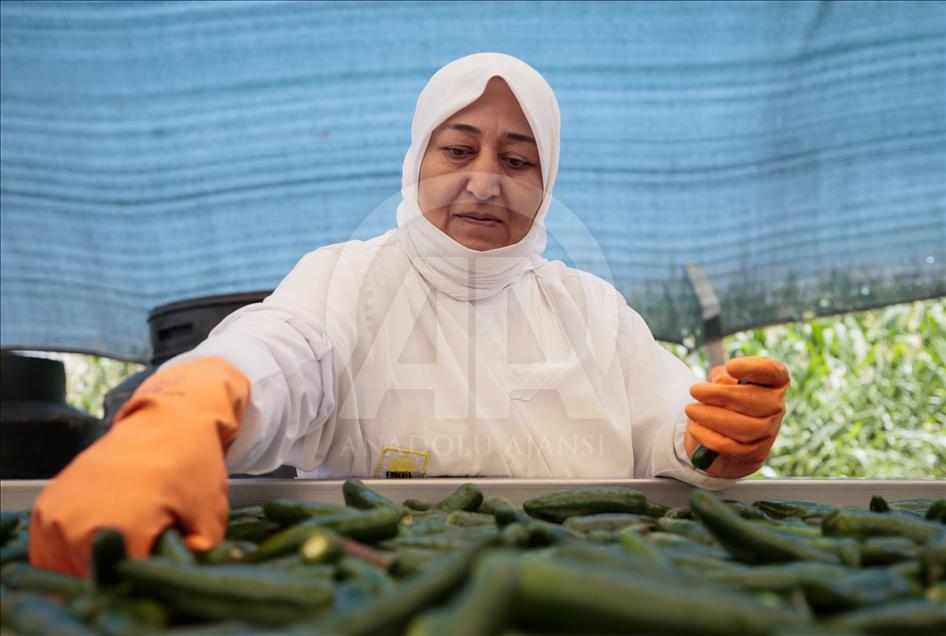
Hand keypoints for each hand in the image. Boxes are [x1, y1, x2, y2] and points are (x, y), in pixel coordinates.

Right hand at [29, 357, 248, 575]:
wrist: (167, 420)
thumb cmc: (191, 466)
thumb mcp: (209, 517)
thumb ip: (197, 558)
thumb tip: (178, 578)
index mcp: (123, 530)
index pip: (126, 584)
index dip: (148, 579)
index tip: (161, 564)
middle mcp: (80, 526)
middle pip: (96, 581)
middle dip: (121, 573)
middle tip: (146, 547)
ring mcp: (56, 518)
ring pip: (71, 572)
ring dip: (95, 567)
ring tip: (126, 539)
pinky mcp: (45, 509)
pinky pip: (52, 553)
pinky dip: (73, 554)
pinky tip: (103, 535)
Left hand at [684, 356, 788, 478]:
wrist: (721, 432)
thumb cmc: (724, 398)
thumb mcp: (721, 380)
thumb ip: (722, 377)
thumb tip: (721, 385)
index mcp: (773, 382)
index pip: (773, 372)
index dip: (754, 368)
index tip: (731, 366)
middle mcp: (776, 406)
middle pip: (753, 400)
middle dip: (721, 395)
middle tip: (694, 390)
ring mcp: (769, 431)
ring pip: (745, 428)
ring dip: (712, 418)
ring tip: (690, 409)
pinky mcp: (756, 453)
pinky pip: (734, 447)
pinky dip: (711, 438)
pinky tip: (695, 429)